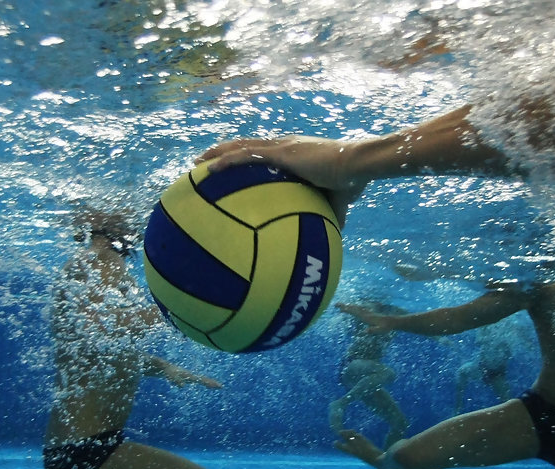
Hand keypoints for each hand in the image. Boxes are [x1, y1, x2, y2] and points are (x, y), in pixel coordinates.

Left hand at [165, 365, 223, 388]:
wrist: (164, 367)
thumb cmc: (167, 372)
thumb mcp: (171, 376)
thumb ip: (176, 380)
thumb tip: (182, 386)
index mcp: (189, 375)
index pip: (201, 380)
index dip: (209, 383)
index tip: (218, 385)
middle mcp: (191, 375)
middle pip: (204, 379)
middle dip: (212, 383)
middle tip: (221, 386)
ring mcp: (190, 376)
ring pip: (202, 380)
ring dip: (209, 383)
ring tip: (216, 386)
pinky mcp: (187, 378)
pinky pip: (198, 381)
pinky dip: (204, 383)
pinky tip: (207, 385)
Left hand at [196, 136, 366, 227]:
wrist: (356, 166)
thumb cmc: (351, 181)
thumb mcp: (338, 203)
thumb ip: (332, 217)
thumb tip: (334, 236)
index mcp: (295, 155)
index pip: (265, 153)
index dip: (248, 157)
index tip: (233, 166)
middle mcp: (284, 146)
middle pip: (246, 146)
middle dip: (225, 152)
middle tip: (205, 162)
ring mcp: (280, 147)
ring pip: (240, 146)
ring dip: (218, 153)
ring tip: (198, 161)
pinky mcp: (279, 152)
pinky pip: (244, 155)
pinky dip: (225, 160)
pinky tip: (208, 167)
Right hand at [336, 302, 397, 331]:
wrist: (392, 322)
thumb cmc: (386, 327)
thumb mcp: (380, 330)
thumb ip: (373, 330)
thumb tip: (366, 331)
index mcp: (367, 317)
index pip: (355, 312)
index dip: (348, 310)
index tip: (341, 308)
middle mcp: (366, 314)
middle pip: (354, 309)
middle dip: (345, 306)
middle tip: (336, 304)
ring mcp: (367, 313)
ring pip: (356, 308)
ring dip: (348, 306)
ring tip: (341, 306)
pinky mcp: (369, 314)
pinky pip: (359, 310)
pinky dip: (354, 308)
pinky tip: (352, 308)